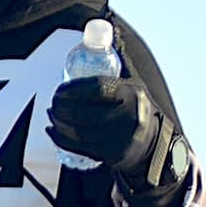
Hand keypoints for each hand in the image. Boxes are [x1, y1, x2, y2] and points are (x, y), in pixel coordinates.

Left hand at [47, 59, 192, 206]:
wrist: (153, 142)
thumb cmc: (133, 110)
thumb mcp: (130, 88)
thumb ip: (107, 79)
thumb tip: (85, 51)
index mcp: (132, 93)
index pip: (98, 88)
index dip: (74, 89)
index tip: (60, 90)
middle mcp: (129, 116)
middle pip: (86, 113)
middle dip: (63, 108)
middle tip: (53, 103)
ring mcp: (121, 138)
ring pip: (81, 132)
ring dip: (60, 123)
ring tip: (51, 114)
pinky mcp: (113, 155)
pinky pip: (82, 148)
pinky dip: (62, 139)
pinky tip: (53, 131)